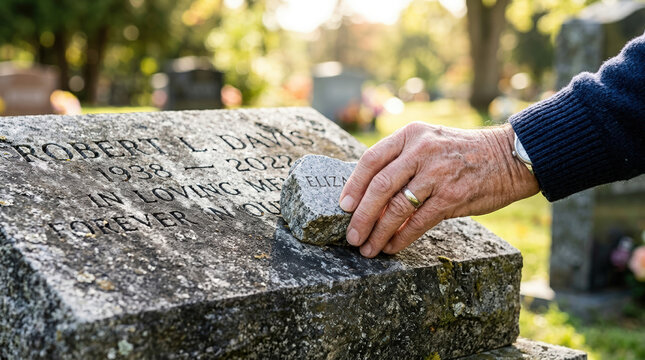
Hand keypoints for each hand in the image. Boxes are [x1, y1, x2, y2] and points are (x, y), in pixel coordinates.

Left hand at [339, 122, 538, 257]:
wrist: (507, 156)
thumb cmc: (461, 152)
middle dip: (361, 216)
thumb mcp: (429, 141)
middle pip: (380, 186)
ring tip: (368, 248)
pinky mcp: (452, 197)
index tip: (343, 207)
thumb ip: (401, 160)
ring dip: (378, 232)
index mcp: (411, 135)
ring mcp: (437, 174)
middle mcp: (421, 151)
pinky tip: (392, 247)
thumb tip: (368, 194)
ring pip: (397, 208)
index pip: (371, 159)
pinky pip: (418, 222)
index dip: (353, 185)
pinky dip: (401, 238)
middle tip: (351, 235)